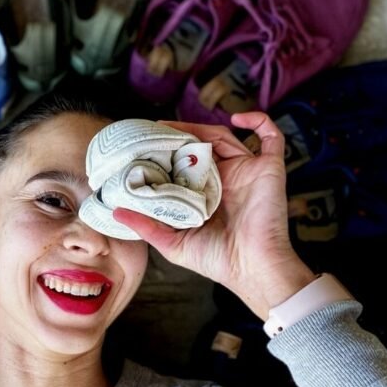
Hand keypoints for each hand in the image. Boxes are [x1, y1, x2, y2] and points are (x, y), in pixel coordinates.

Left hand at [113, 112, 315, 319]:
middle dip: (180, 135)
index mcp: (206, 193)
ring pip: (224, 137)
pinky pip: (271, 136)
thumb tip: (115, 211)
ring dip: (201, 129)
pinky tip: (236, 118)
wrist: (252, 268)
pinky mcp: (268, 168)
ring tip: (176, 130)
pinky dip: (258, 120)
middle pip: (202, 145)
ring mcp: (248, 171)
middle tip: (154, 129)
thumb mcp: (172, 243)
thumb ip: (145, 225)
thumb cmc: (217, 261)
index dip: (168, 150)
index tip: (146, 142)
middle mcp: (226, 179)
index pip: (185, 162)